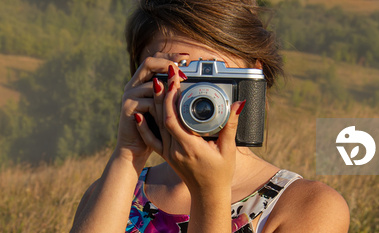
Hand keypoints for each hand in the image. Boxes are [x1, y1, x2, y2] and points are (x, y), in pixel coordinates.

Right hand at [115, 53, 188, 171]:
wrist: (135, 149)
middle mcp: (133, 85)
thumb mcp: (164, 108)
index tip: (186, 57)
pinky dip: (160, 107)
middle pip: (149, 62)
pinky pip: (148, 102)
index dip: (169, 56)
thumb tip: (191, 83)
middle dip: (168, 64)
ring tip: (181, 96)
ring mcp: (129, 95)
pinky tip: (169, 114)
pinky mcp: (128, 107)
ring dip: (168, 90)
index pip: (154, 59)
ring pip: (152, 84)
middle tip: (184, 72)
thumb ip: (171, 94)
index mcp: (142, 82)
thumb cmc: (153, 129)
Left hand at [134, 64, 246, 192]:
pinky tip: (140, 113)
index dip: (171, 97)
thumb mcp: (228, 150)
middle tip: (167, 73)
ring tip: (157, 82)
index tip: (175, 79)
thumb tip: (238, 104)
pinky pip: (152, 138)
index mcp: (189, 147)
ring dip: (157, 103)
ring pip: (157, 124)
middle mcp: (175, 150)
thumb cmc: (221, 174)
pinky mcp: (166, 155)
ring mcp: (168, 153)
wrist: (208, 195)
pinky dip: (145, 126)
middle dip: (164, 93)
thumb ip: (231, 126)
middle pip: (163, 117)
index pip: (173, 118)